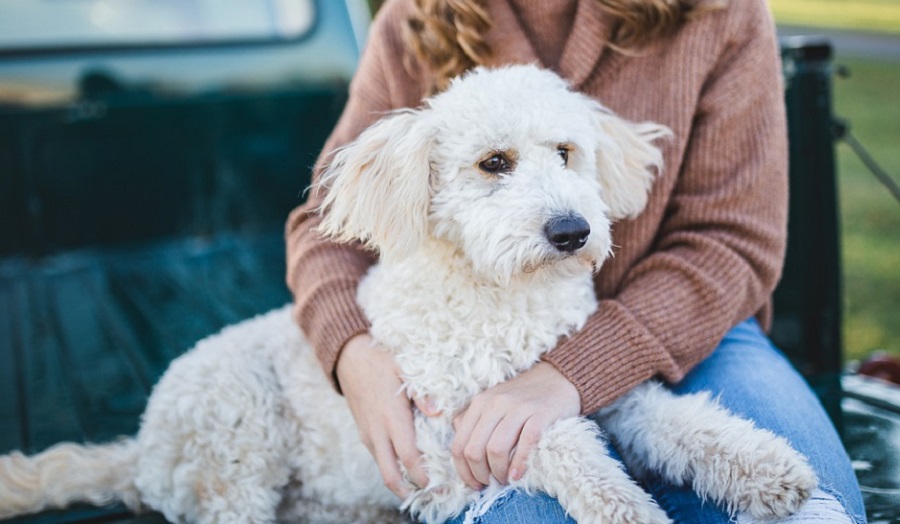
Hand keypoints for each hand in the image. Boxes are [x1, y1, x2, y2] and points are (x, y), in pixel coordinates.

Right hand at [335, 333, 428, 497]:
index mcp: (391, 416)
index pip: (408, 456)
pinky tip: (409, 465)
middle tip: (431, 494)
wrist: (349, 357)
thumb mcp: (404, 368)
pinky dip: (393, 467)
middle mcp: (378, 431)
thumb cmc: (381, 360)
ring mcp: (368, 434)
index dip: (422, 476)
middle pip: (390, 474)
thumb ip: (422, 391)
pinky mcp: (364, 433)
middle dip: (408, 490)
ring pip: (383, 468)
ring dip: (401, 481)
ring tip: (424, 484)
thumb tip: (438, 412)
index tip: (438, 485)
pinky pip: (379, 457)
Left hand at [450, 362, 579, 488]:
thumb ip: (473, 422)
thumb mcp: (492, 404)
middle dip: (480, 474)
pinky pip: (526, 443)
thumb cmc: (523, 399)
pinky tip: (518, 475)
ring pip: (496, 449)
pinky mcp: (541, 413)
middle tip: (490, 483)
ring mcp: (518, 407)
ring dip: (498, 473)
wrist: (558, 378)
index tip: (474, 483)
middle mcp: (495, 403)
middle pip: (474, 450)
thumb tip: (461, 451)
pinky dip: (519, 464)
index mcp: (479, 403)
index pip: (459, 445)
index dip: (464, 471)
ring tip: (505, 480)